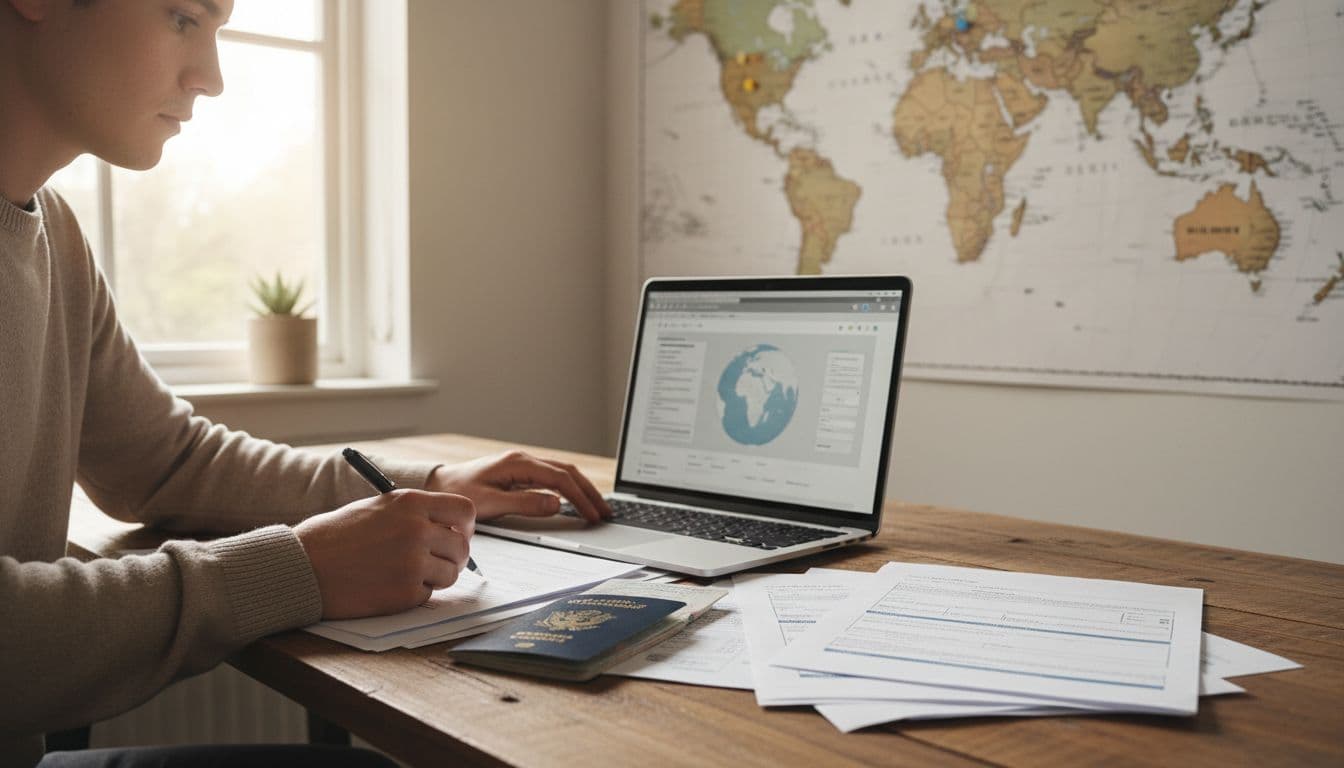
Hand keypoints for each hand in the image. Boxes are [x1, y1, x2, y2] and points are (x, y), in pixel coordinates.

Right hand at [294, 489, 475, 618]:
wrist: (302, 566)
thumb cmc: (335, 537)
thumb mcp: (377, 509)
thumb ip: (414, 515)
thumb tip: (449, 530)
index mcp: (410, 503)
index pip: (464, 510)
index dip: (463, 526)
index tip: (455, 534)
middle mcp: (416, 530)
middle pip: (462, 546)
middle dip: (453, 556)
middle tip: (436, 561)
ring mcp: (412, 563)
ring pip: (450, 574)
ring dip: (436, 577)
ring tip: (406, 573)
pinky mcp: (405, 593)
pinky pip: (428, 594)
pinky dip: (413, 593)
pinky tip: (388, 585)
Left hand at [426, 450, 612, 522]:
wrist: (440, 484)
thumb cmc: (459, 492)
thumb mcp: (489, 503)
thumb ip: (523, 503)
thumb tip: (556, 504)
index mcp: (518, 464)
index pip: (560, 479)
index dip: (580, 498)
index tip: (592, 515)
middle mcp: (524, 460)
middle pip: (568, 472)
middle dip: (589, 492)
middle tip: (605, 512)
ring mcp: (523, 464)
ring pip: (563, 472)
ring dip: (582, 489)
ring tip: (597, 507)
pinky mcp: (521, 471)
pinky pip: (553, 476)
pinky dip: (569, 487)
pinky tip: (576, 499)